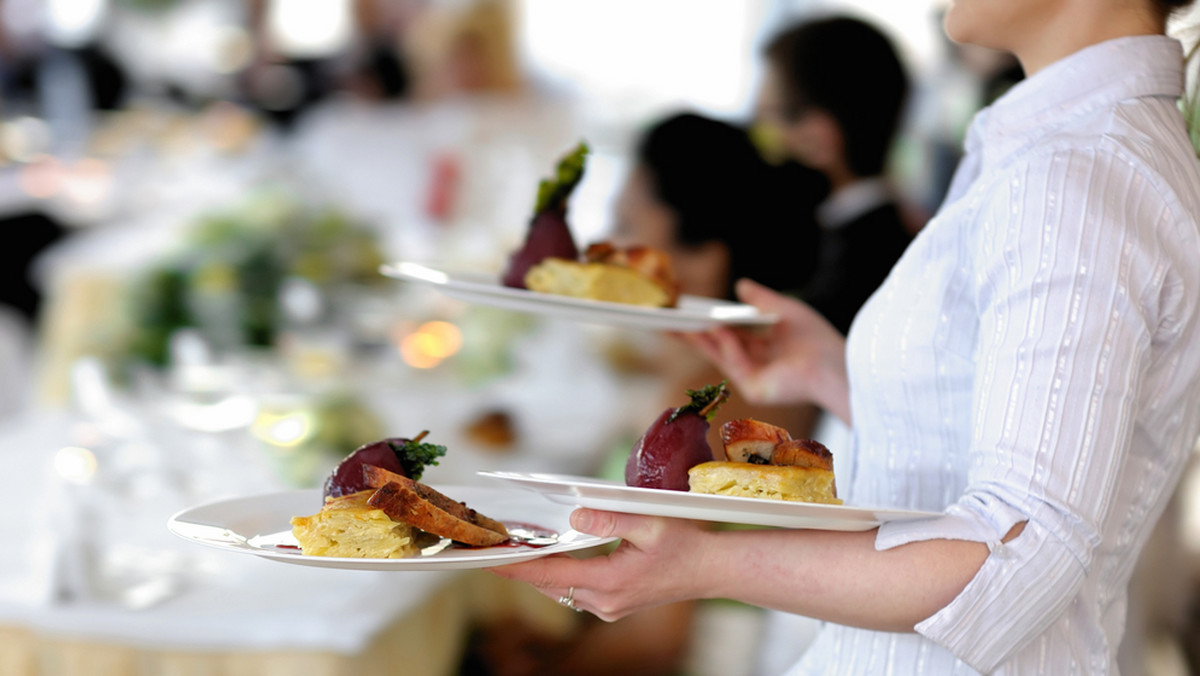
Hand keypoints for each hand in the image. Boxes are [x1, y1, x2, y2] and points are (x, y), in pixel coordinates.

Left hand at [489, 508, 715, 620]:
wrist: (711, 570)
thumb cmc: (686, 543)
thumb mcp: (651, 523)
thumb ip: (611, 518)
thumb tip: (575, 515)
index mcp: (610, 581)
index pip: (550, 574)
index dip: (517, 565)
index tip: (490, 558)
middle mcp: (605, 602)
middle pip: (549, 584)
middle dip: (521, 566)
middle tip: (493, 546)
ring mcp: (609, 608)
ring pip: (560, 590)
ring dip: (539, 572)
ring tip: (514, 549)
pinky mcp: (613, 606)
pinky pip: (574, 592)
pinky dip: (558, 576)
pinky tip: (549, 558)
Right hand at [679, 278, 849, 420]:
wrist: (834, 366)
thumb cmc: (816, 339)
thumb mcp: (785, 310)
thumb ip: (761, 299)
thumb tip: (740, 284)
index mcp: (763, 345)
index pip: (728, 333)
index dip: (707, 322)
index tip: (686, 311)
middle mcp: (755, 362)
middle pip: (716, 346)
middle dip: (691, 333)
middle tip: (666, 320)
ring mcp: (752, 377)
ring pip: (719, 355)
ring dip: (699, 338)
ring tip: (679, 320)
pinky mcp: (754, 389)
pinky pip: (734, 363)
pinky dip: (724, 344)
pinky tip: (714, 327)